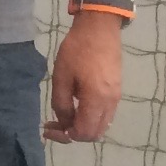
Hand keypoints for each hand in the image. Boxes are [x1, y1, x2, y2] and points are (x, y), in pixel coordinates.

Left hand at [46, 15, 122, 142]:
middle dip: (73, 134)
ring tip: (62, 116)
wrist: (99, 30)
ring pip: (101, 125)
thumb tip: (64, 122)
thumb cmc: (76, 51)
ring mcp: (116, 98)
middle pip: (95, 134)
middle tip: (53, 124)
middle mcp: (111, 103)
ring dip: (82, 126)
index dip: (65, 136)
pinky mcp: (117, 91)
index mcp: (97, 100)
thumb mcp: (61, 78)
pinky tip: (75, 107)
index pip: (84, 133)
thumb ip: (61, 104)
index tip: (48, 127)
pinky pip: (105, 114)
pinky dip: (90, 118)